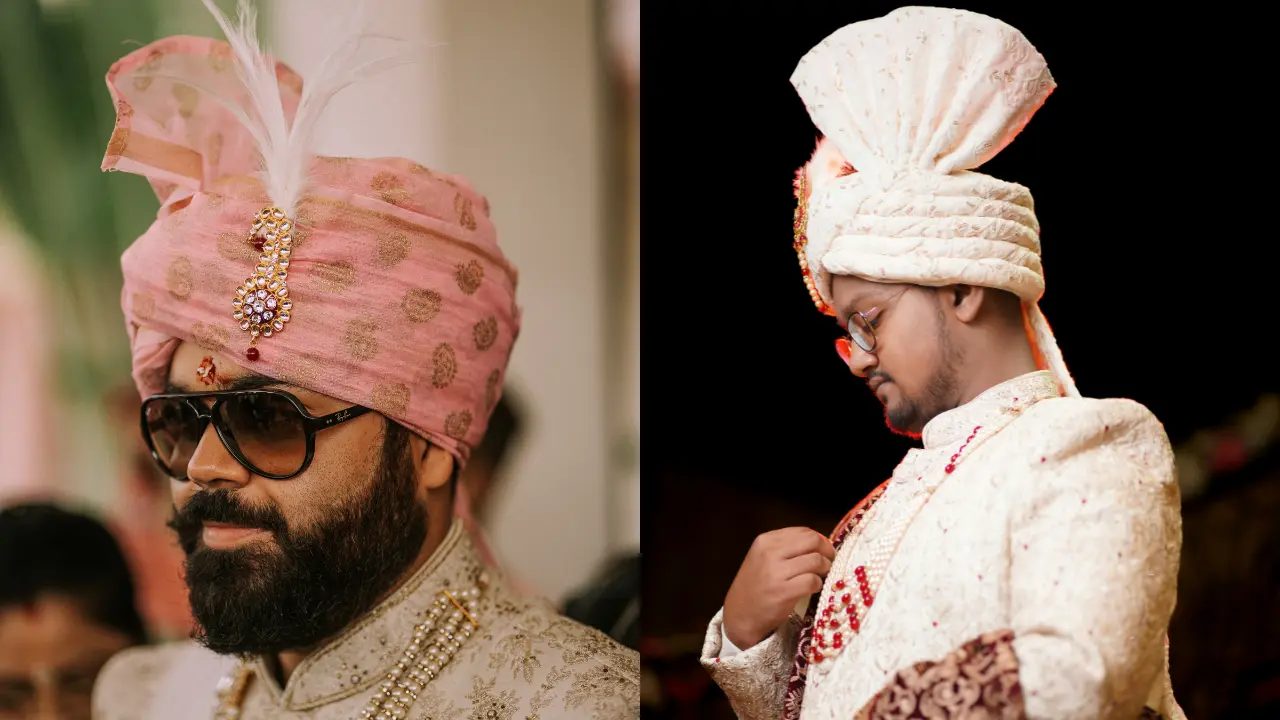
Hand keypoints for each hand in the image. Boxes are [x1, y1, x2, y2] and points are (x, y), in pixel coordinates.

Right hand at [723, 527, 834, 649]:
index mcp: (766, 541)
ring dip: (825, 569)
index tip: (824, 551)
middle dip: (827, 551)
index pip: (803, 531)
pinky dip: (818, 584)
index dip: (820, 540)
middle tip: (829, 562)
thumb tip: (820, 542)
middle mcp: (770, 552)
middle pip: (813, 542)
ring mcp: (776, 572)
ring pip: (816, 561)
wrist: (739, 614)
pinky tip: (813, 588)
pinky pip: (813, 581)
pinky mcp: (783, 592)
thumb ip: (786, 548)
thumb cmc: (755, 586)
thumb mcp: (763, 558)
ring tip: (821, 576)